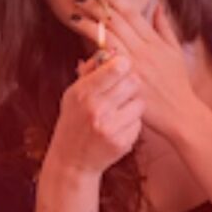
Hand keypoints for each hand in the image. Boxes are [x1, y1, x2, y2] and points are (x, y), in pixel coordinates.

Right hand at [48, 53, 143, 175]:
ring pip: (139, 102)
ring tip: (119, 110)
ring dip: (133, 104)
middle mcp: (97, 109)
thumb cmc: (73, 122)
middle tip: (123, 90)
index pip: (117, 67)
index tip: (122, 68)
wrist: (72, 161)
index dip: (123, 64)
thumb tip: (110, 49)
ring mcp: (111, 128)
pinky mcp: (122, 143)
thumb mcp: (73, 94)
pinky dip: (132, 123)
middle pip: (133, 82)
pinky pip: (139, 123)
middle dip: (130, 84)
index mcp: (83, 93)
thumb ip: (90, 71)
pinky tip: (118, 127)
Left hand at [71, 0, 197, 135]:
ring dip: (89, 23)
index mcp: (154, 41)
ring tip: (74, 13)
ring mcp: (134, 65)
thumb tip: (158, 6)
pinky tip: (80, 42)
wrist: (179, 114)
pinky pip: (106, 61)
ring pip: (108, 37)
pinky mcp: (125, 81)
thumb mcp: (175, 53)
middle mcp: (143, 50)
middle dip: (97, 6)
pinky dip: (92, 48)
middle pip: (117, 22)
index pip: (131, 13)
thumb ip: (165, 28)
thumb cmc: (177, 84)